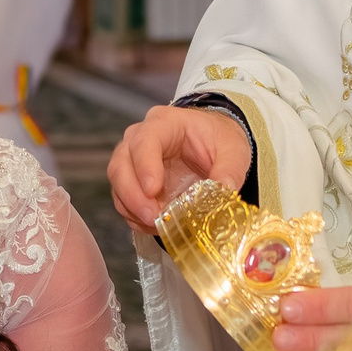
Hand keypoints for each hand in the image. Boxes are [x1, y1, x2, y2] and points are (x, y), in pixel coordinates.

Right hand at [106, 104, 250, 234]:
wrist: (213, 144)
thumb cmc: (218, 139)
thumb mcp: (234, 149)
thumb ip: (230, 168)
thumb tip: (224, 190)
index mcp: (164, 124)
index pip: (145, 140)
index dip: (145, 165)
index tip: (153, 189)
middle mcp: (140, 139)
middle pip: (121, 163)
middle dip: (132, 194)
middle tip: (152, 216)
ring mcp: (133, 161)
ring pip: (118, 184)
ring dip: (132, 209)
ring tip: (157, 225)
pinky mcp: (134, 184)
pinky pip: (124, 201)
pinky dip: (135, 217)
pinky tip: (156, 226)